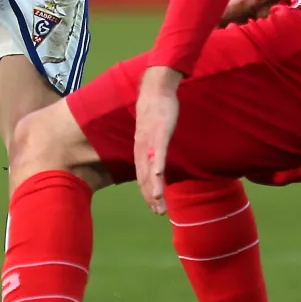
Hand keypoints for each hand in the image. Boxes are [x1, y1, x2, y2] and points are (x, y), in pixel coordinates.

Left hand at [134, 66, 182, 214]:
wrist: (155, 90)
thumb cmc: (155, 112)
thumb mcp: (153, 134)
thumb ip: (154, 148)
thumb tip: (157, 162)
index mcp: (141, 150)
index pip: (142, 176)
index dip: (147, 193)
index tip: (154, 208)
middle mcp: (142, 147)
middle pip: (145, 176)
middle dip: (151, 195)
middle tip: (158, 212)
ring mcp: (150, 140)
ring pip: (151, 166)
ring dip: (154, 185)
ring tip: (157, 201)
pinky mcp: (159, 131)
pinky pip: (159, 150)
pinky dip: (158, 163)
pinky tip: (159, 175)